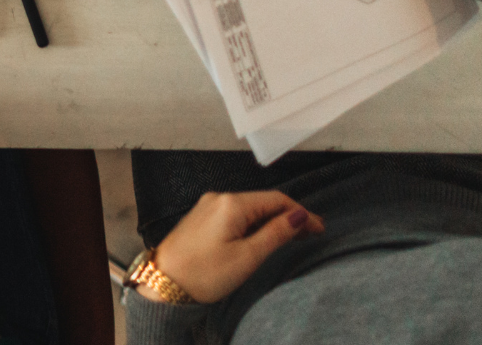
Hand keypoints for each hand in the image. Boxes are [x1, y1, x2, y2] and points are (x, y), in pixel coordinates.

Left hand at [149, 191, 323, 303]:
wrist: (162, 284)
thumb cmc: (203, 274)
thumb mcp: (247, 257)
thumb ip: (275, 233)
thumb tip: (299, 217)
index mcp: (231, 203)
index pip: (276, 200)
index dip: (301, 213)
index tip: (319, 228)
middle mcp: (218, 198)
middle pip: (263, 202)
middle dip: (288, 216)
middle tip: (311, 234)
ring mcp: (207, 207)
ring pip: (250, 209)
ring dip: (272, 220)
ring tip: (292, 236)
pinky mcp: (201, 218)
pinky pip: (235, 215)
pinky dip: (254, 223)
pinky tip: (263, 236)